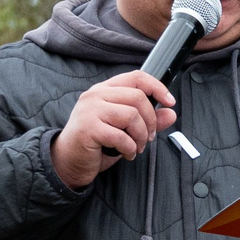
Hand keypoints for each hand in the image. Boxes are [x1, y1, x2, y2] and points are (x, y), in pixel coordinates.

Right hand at [50, 70, 176, 189]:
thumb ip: (147, 120)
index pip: (136, 77)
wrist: (68, 161)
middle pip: (138, 97)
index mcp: (105, 90)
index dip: (157, 87)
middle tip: (148, 137)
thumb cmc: (96, 143)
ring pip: (132, 116)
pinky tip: (126, 154)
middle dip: (150, 121)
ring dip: (141, 136)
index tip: (170, 102)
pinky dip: (130, 148)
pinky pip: (121, 136)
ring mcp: (90, 110)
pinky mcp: (89, 128)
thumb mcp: (125, 130)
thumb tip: (171, 114)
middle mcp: (96, 95)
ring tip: (137, 147)